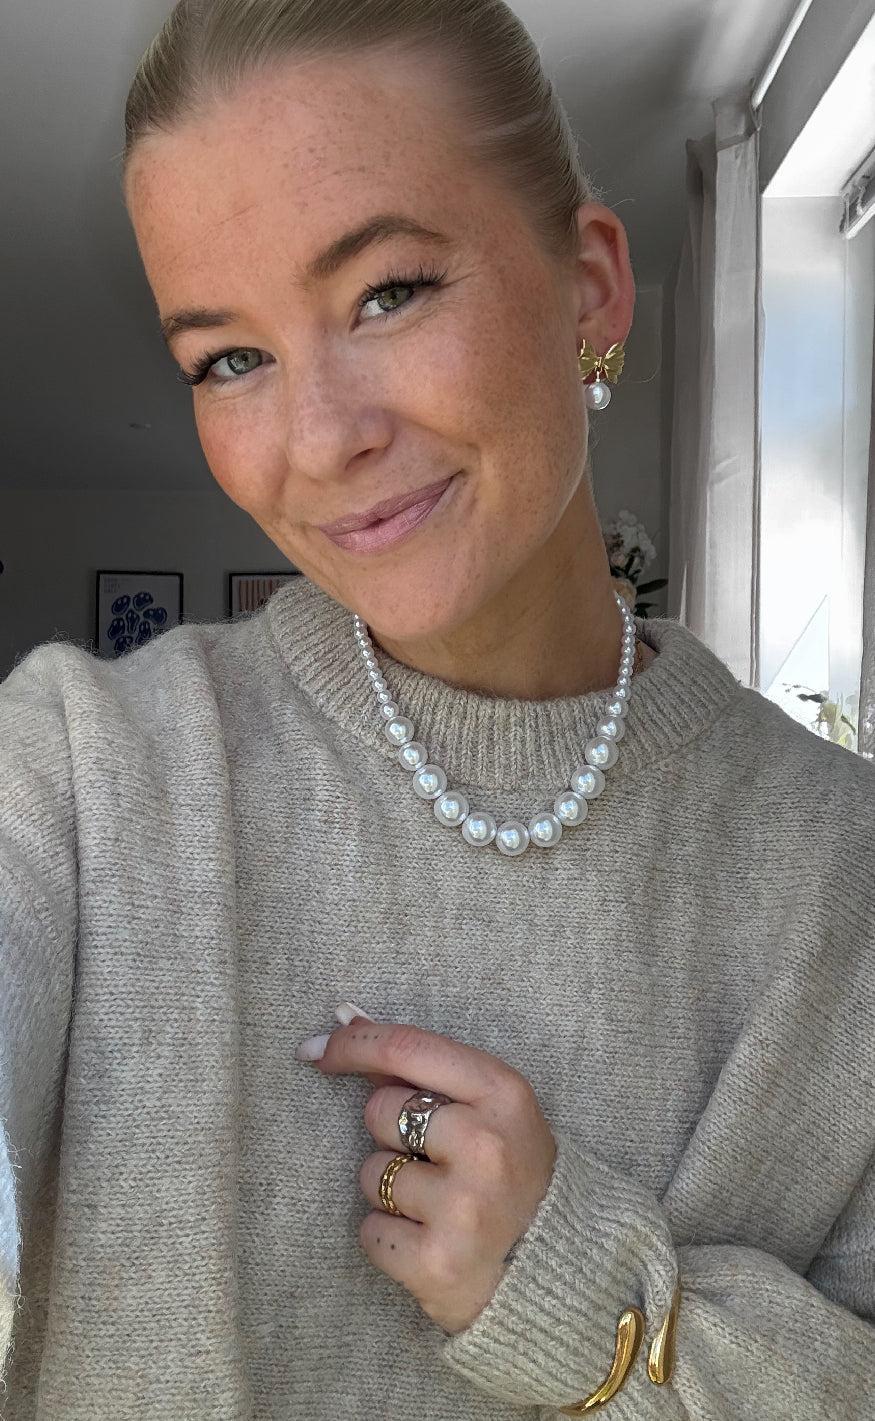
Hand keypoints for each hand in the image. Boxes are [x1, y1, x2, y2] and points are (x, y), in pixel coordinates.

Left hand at [296, 1014, 556, 1333]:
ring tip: (439, 1205)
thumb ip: (421, 1066)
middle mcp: (485, 1145)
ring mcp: (462, 1208)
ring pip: (369, 1172)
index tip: (316, 1050)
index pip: (407, 1048)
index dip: (353, 1044)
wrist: (559, 1266)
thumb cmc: (513, 1171)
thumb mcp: (489, 1107)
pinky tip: (430, 1241)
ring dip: (389, 1189)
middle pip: (379, 1111)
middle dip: (391, 1132)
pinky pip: (369, 1230)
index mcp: (503, 1093)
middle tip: (436, 1158)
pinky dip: (388, 1237)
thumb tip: (342, 1018)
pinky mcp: (437, 1263)